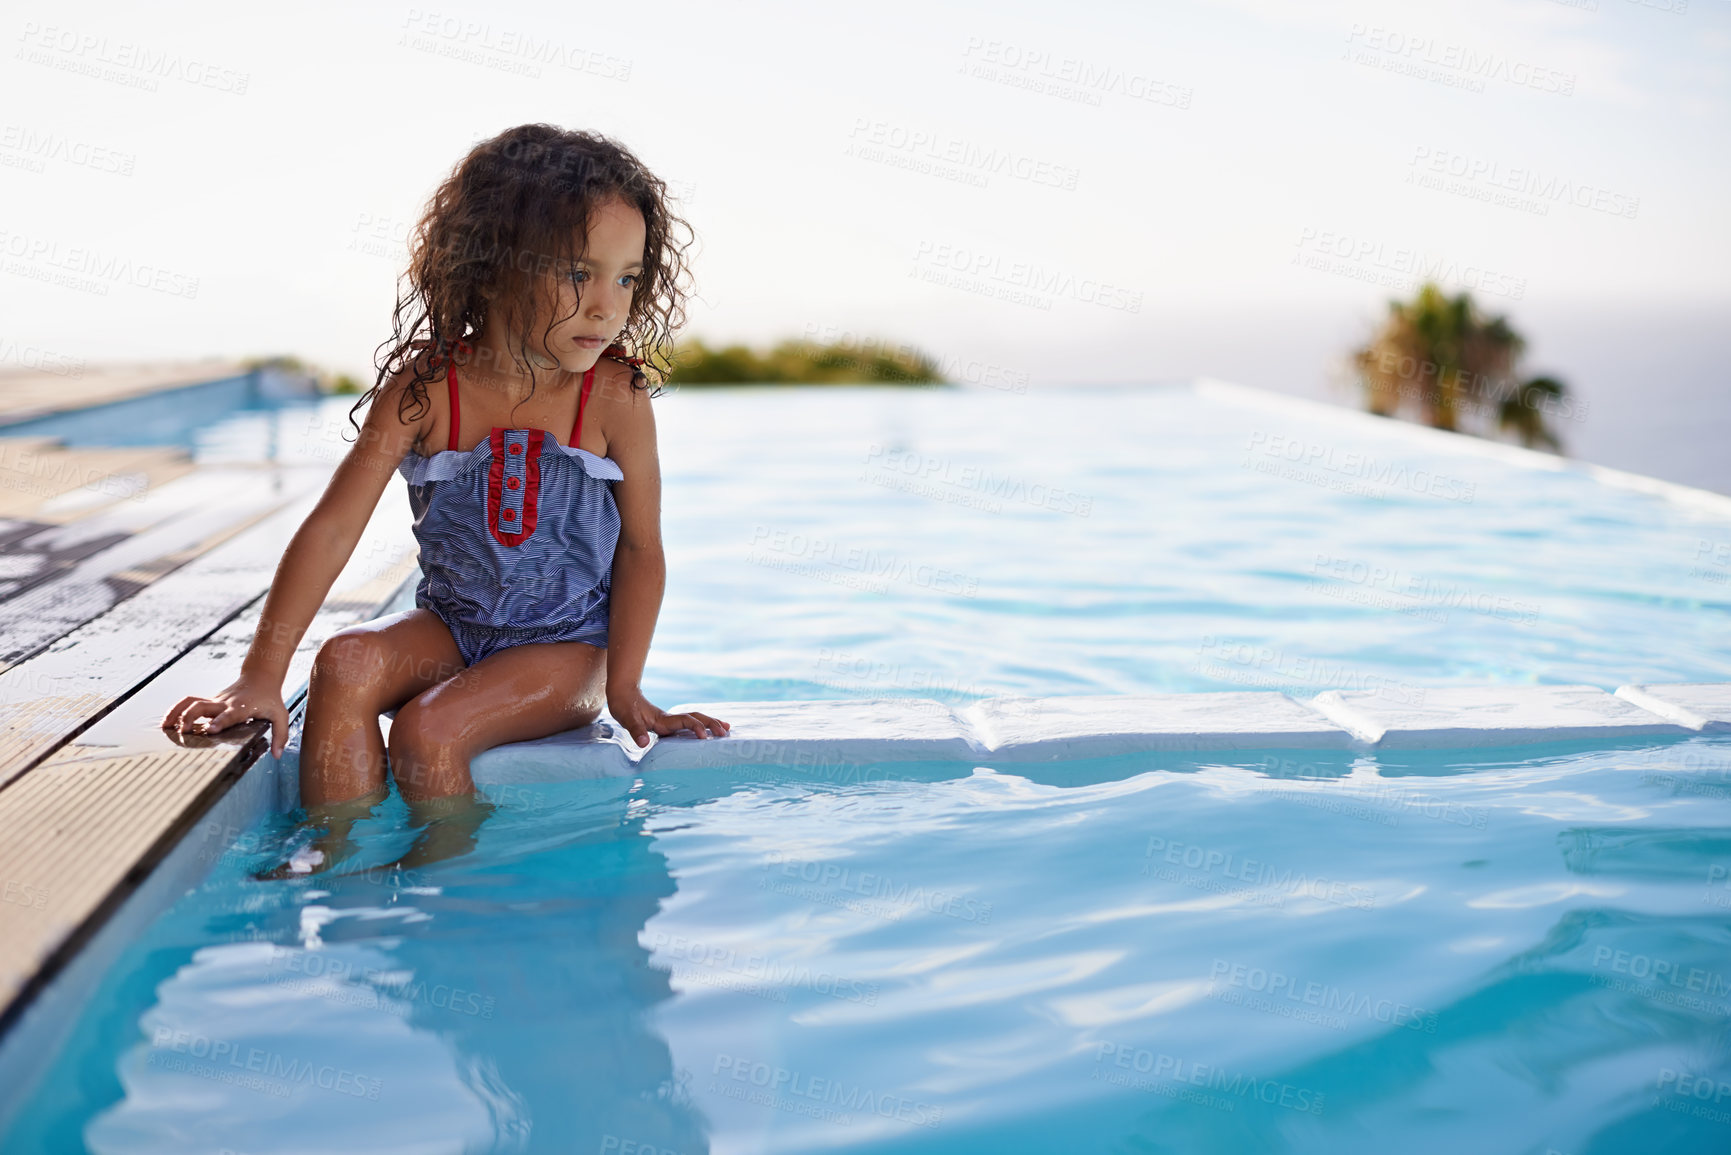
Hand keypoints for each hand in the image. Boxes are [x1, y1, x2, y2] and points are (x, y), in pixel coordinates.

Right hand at [162, 674, 291, 757]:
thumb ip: (281, 735)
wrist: (261, 678)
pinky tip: (167, 721)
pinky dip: (176, 709)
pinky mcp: (209, 701)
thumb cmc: (270, 699)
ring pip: (191, 702)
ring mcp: (215, 701)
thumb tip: (277, 755)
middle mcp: (224, 704)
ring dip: (177, 712)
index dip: (220, 721)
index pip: (228, 715)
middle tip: (181, 731)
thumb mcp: (281, 716)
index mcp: (241, 708)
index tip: (210, 729)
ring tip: (165, 726)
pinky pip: (189, 702)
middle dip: (190, 717)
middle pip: (203, 706)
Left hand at [607, 688, 729, 747]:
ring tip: (726, 728)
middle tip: (726, 732)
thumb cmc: (623, 706)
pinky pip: (689, 724)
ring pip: (695, 719)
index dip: (695, 728)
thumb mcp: (626, 718)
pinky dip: (701, 726)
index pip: (685, 721)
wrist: (623, 694)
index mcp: (662, 719)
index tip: (704, 738)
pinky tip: (707, 731)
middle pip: (696, 718)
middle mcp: (670, 719)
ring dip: (710, 723)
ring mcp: (670, 720)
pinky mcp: (667, 723)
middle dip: (711, 724)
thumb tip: (643, 743)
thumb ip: (635, 730)